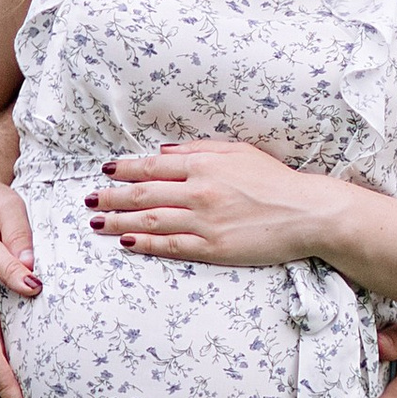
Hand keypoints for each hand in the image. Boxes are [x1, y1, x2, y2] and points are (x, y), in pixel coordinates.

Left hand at [88, 140, 332, 267]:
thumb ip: (199, 150)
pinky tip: (127, 241)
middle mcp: (199, 192)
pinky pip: (170, 245)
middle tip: (90, 201)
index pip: (153, 166)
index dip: (125, 169)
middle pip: (143, 193)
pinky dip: (145, 243)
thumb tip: (164, 152)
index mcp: (205, 165)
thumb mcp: (239, 152)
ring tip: (97, 223)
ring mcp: (204, 221)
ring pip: (150, 220)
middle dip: (111, 197)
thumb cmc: (275, 180)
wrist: (307, 212)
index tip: (106, 172)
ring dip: (118, 221)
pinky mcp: (213, 247)